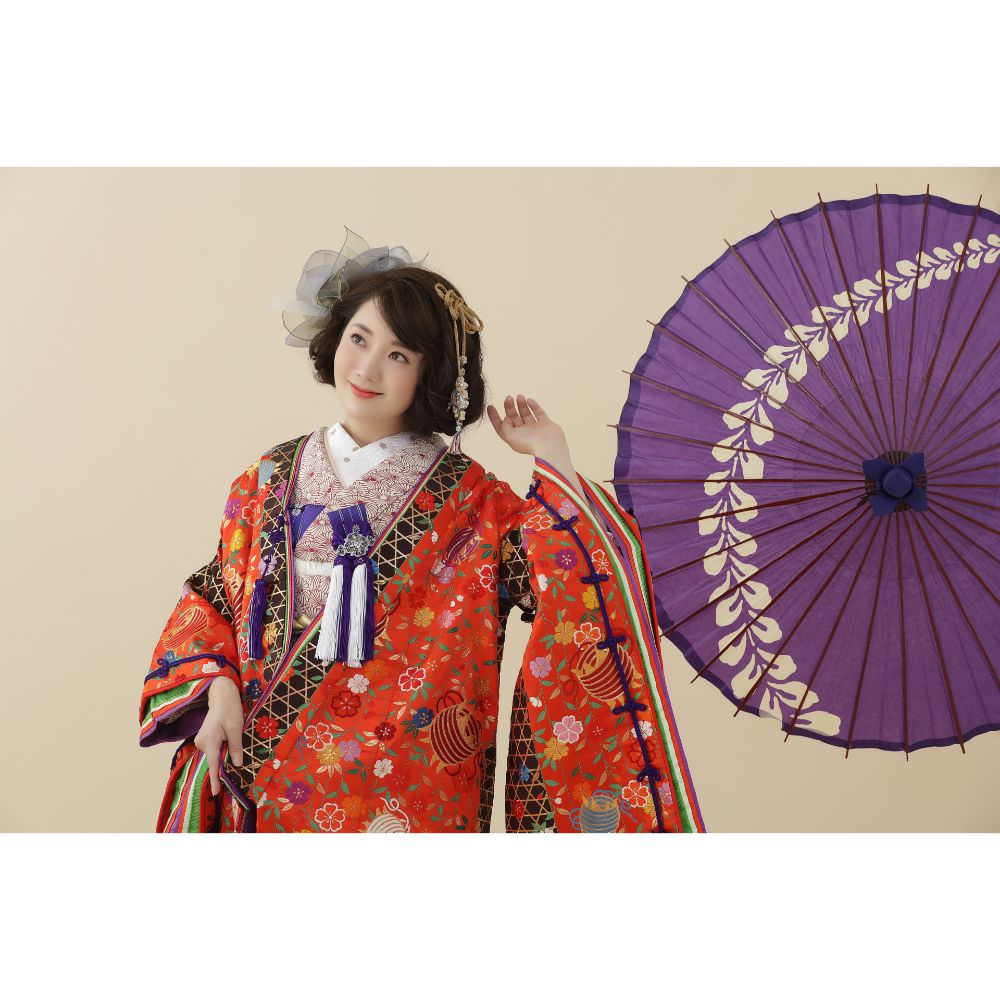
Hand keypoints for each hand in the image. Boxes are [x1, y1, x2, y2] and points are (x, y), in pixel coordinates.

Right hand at [193, 675, 244, 795]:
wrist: (221, 696)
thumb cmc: (230, 710)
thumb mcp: (237, 729)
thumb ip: (235, 747)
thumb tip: (237, 764)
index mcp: (210, 740)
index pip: (213, 764)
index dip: (215, 779)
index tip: (215, 792)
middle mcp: (201, 742)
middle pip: (215, 758)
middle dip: (225, 758)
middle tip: (233, 739)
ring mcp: (200, 740)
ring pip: (215, 753)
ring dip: (224, 750)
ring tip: (230, 732)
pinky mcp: (203, 739)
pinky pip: (213, 748)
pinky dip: (221, 747)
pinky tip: (226, 735)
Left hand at [486, 394, 565, 456]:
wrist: (548, 446)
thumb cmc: (528, 444)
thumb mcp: (509, 436)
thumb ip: (503, 426)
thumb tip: (506, 418)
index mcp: (514, 438)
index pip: (502, 426)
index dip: (495, 417)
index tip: (490, 406)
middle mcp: (524, 433)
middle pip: (513, 417)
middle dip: (509, 407)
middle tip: (508, 397)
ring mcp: (535, 428)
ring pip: (526, 413)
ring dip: (521, 404)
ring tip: (519, 396)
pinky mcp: (546, 424)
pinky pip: (538, 412)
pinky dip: (534, 406)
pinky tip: (529, 400)